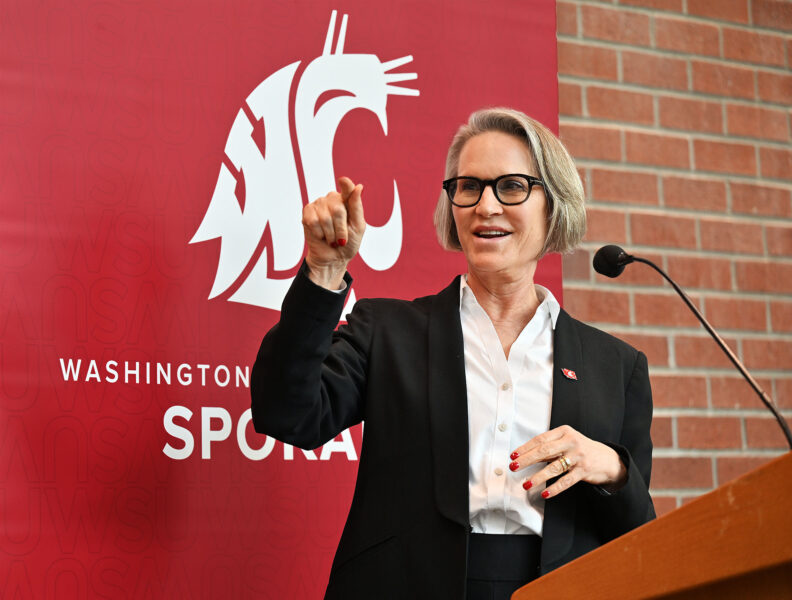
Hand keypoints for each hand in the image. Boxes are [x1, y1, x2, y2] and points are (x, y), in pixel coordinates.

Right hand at [302, 176, 364, 288]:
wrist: (333, 258)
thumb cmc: (348, 243)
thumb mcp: (358, 226)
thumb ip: (357, 206)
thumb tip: (358, 187)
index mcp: (347, 201)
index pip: (347, 188)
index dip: (346, 186)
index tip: (343, 181)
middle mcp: (332, 199)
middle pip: (338, 210)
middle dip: (341, 229)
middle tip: (341, 239)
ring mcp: (319, 204)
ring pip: (325, 218)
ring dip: (330, 234)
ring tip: (331, 239)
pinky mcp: (307, 212)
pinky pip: (313, 221)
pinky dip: (319, 233)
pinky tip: (321, 235)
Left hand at [508, 425, 626, 498]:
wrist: (608, 459)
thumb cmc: (582, 449)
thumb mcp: (567, 441)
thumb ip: (550, 446)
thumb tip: (526, 455)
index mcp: (564, 432)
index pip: (540, 439)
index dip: (525, 448)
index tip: (513, 455)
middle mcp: (571, 442)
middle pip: (544, 451)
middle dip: (526, 460)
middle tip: (514, 467)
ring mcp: (578, 456)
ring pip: (553, 468)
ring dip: (537, 477)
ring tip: (526, 484)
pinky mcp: (584, 471)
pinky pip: (566, 481)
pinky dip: (554, 488)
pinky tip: (544, 493)